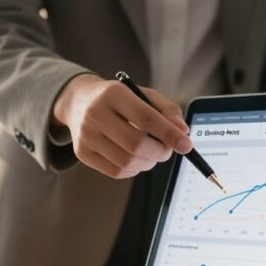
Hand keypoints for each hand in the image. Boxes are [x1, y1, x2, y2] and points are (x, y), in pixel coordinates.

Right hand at [52, 74, 192, 178]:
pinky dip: (135, 169)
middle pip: (136, 144)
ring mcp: (86, 135)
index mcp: (113, 93)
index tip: (186, 145)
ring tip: (152, 154)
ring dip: (149, 162)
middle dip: (160, 152)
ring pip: (127, 162)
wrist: (78, 102)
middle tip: (168, 151)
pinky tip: (136, 159)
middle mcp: (95, 114)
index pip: (146, 118)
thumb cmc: (118, 99)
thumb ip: (167, 110)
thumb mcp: (143, 94)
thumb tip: (183, 132)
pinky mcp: (82, 153)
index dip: (169, 134)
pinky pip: (117, 172)